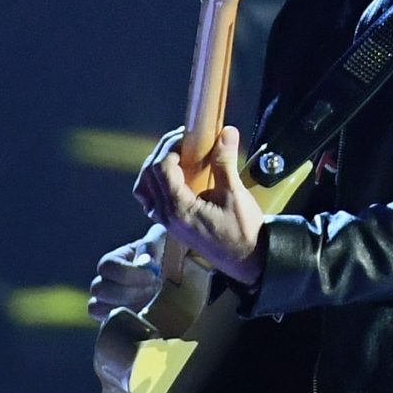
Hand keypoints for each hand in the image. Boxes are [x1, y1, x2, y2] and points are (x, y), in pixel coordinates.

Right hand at [88, 225, 165, 321]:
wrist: (182, 277)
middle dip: (128, 292)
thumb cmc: (171, 254)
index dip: (128, 273)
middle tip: (154, 290)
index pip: (107, 267)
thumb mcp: (165, 240)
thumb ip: (153, 243)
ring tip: (150, 303)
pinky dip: (122, 324)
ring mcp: (109, 302)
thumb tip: (144, 262)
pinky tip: (146, 317)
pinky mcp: (116, 320)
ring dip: (124, 307)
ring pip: (97, 309)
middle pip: (98, 289)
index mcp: (116, 260)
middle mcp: (107, 281)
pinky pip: (106, 326)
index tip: (153, 275)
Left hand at [134, 124, 261, 286]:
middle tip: (182, 140)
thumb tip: (226, 132)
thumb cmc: (243, 231)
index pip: (161, 169)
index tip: (188, 137)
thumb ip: (225, 163)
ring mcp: (166, 222)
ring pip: (144, 188)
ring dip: (155, 167)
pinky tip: (174, 177)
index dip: (170, 147)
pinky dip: (156, 184)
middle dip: (163, 152)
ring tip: (175, 156)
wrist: (247, 260)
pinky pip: (151, 200)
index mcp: (180, 209)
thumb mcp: (235, 195)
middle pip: (149, 175)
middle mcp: (167, 216)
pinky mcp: (172, 224)